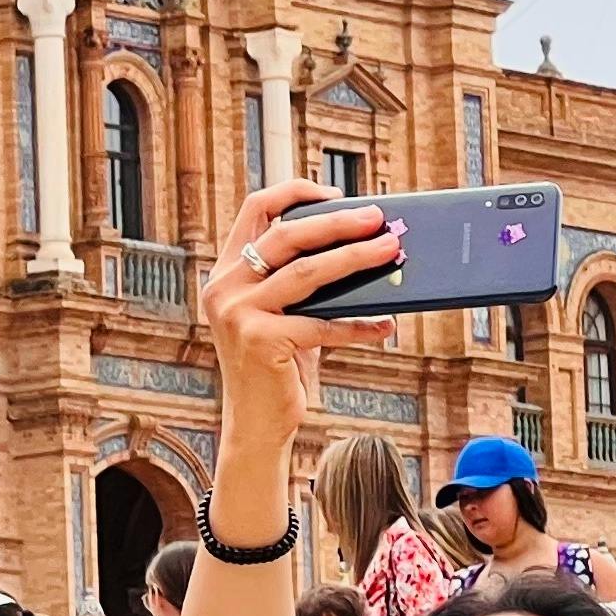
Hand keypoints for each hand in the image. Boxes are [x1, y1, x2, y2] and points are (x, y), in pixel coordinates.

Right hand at [198, 182, 404, 445]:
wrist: (256, 424)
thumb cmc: (277, 365)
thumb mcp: (284, 314)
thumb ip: (303, 280)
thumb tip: (364, 247)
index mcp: (228, 270)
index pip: (257, 209)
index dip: (297, 192)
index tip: (337, 193)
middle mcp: (225, 286)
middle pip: (287, 234)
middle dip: (338, 222)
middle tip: (377, 219)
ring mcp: (238, 313)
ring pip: (306, 273)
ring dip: (355, 259)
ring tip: (389, 251)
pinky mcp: (259, 341)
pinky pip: (321, 325)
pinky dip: (358, 325)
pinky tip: (384, 325)